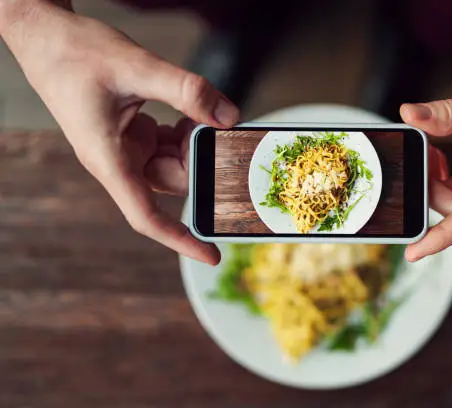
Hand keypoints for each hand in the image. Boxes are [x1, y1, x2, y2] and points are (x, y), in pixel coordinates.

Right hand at [1, 1, 239, 263]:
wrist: (47, 37)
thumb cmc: (75, 54)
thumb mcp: (136, 68)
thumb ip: (185, 91)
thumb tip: (228, 116)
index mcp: (109, 160)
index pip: (146, 217)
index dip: (181, 240)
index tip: (211, 256)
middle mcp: (119, 160)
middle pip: (175, 180)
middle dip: (201, 160)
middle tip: (224, 134)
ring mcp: (127, 148)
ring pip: (176, 161)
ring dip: (196, 142)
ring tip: (205, 112)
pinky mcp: (134, 133)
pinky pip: (171, 144)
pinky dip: (188, 130)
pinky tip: (195, 110)